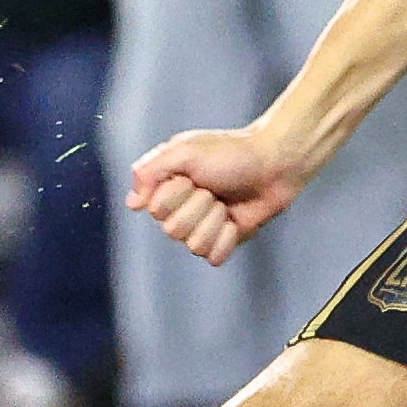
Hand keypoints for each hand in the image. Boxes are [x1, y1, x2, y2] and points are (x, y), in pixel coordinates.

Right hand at [128, 124, 308, 267]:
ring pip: (193, 245)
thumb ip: (150, 170)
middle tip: (214, 188)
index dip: (176, 193)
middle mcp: (179, 211)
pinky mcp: (223, 242)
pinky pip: (213, 256)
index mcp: (166, 190)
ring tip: (225, 203)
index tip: (192, 175)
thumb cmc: (230, 153)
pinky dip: (227, 237)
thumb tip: (133, 203)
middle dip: (199, 206)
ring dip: (214, 221)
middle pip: (173, 230)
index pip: (156, 210)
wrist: (273, 164)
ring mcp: (201, 228)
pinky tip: (235, 221)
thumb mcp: (184, 150)